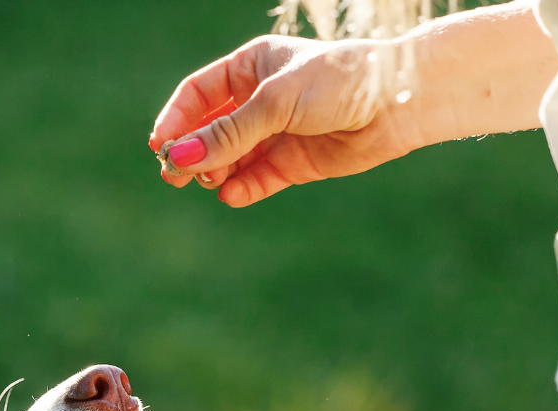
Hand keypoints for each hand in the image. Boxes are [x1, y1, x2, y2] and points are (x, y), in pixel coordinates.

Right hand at [149, 2, 557, 207]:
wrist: (396, 103)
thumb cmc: (338, 82)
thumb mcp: (275, 102)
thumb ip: (228, 134)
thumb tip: (180, 157)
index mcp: (252, 67)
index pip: (198, 95)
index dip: (176, 120)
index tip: (161, 146)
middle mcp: (260, 101)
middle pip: (209, 131)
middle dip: (191, 152)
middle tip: (175, 175)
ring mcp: (276, 134)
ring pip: (230, 159)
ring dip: (214, 172)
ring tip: (207, 182)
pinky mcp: (293, 164)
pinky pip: (256, 180)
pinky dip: (241, 189)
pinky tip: (230, 195)